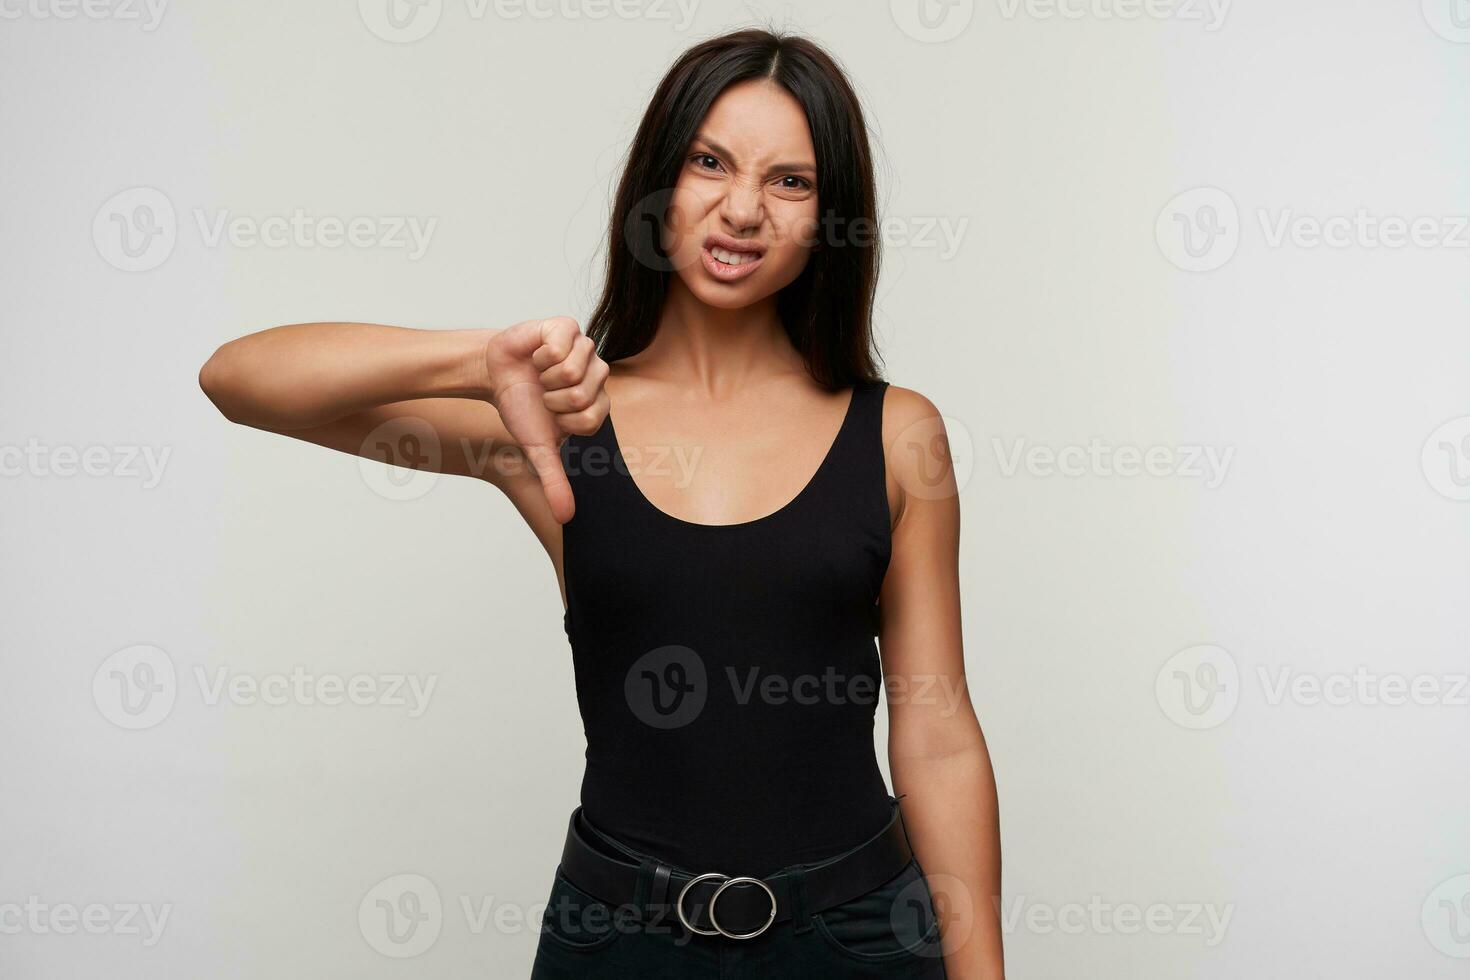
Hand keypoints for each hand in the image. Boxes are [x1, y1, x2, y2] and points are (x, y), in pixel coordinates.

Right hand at [483, 316, 609, 523]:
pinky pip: (562, 343)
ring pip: (574, 368)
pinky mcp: (567, 327)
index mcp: (598, 403)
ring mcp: (586, 348)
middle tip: (543, 392)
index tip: (551, 413)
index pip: (592, 419)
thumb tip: (566, 518)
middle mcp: (598, 374)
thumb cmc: (521, 407)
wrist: (494, 374)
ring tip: (540, 373)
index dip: (563, 419)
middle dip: (552, 398)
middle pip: (584, 394)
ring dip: (546, 375)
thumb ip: (555, 482)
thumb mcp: (537, 448)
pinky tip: (538, 353)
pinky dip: (541, 353)